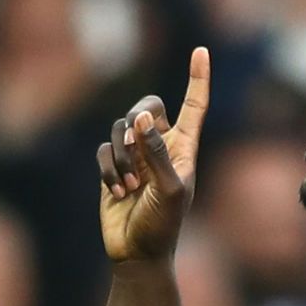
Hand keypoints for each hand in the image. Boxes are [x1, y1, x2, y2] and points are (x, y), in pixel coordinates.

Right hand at [97, 47, 209, 263]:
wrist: (138, 254)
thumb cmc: (162, 226)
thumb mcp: (168, 190)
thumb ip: (157, 153)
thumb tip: (143, 119)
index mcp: (185, 149)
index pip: (194, 106)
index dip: (198, 79)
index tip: (201, 51)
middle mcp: (161, 147)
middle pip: (147, 107)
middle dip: (137, 122)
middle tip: (135, 146)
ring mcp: (136, 157)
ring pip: (121, 128)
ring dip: (122, 156)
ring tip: (130, 187)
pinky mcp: (113, 167)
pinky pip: (104, 149)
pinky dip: (108, 169)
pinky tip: (117, 192)